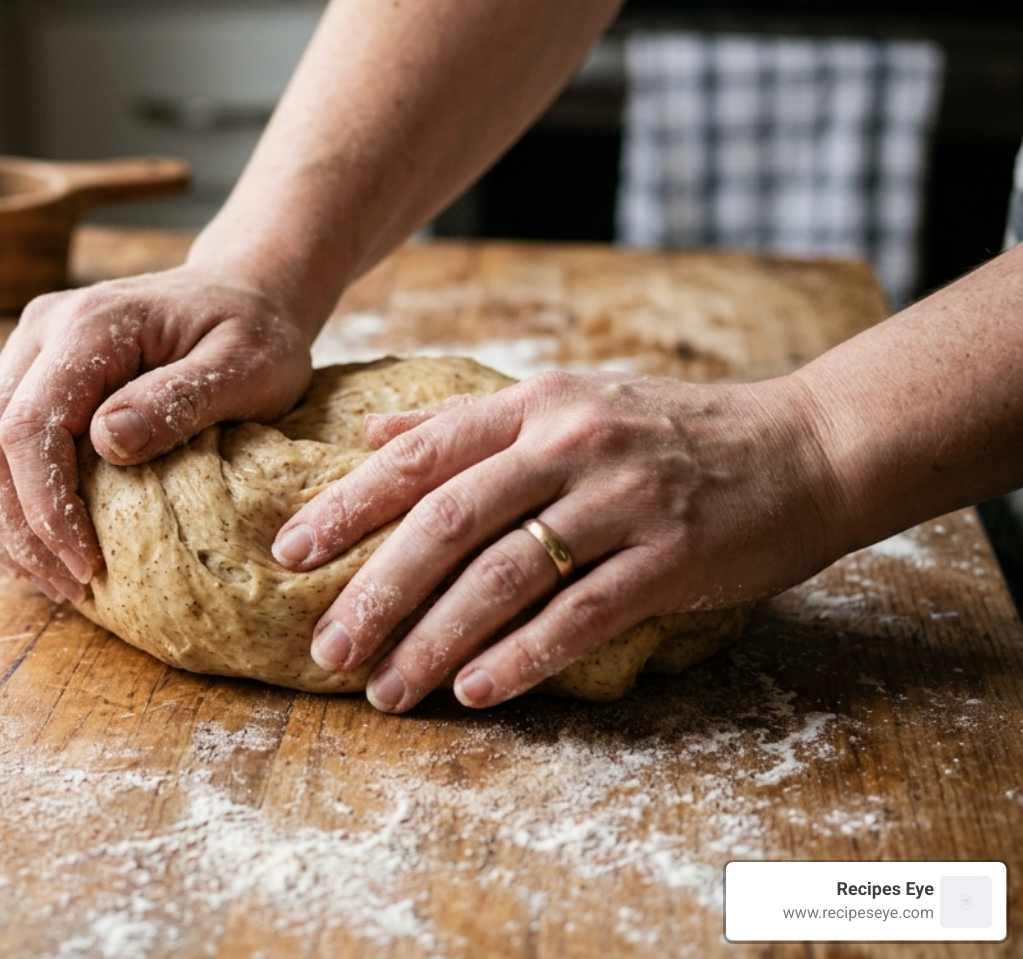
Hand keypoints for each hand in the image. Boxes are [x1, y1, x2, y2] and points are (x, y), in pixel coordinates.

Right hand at [0, 265, 313, 602]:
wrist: (245, 291)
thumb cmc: (257, 334)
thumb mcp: (245, 367)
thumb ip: (178, 400)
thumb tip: (108, 441)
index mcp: (88, 324)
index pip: (27, 428)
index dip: (45, 509)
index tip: (87, 565)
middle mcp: (40, 331)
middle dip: (16, 530)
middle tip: (68, 587)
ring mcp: (25, 352)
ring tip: (50, 578)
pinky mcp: (25, 377)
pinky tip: (35, 547)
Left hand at [270, 370, 842, 711]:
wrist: (807, 446)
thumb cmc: (672, 432)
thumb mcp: (568, 402)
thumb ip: (469, 423)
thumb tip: (371, 433)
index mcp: (536, 404)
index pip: (419, 454)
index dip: (347, 505)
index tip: (288, 554)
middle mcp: (570, 443)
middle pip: (446, 522)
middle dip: (375, 591)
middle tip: (326, 649)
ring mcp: (623, 499)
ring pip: (503, 576)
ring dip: (434, 640)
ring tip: (387, 690)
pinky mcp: (672, 557)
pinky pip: (579, 616)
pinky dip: (520, 658)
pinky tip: (473, 692)